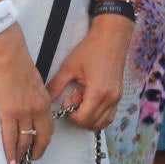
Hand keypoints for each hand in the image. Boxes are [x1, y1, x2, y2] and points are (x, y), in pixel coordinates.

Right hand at [0, 30, 53, 163]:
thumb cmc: (19, 63)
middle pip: (40, 137)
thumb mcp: (35, 81)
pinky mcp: (8, 113)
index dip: (44, 139)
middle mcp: (37, 110)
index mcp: (44, 101)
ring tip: (18, 162)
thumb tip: (29, 103)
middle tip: (32, 158)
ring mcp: (23, 113)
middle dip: (36, 150)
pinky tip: (10, 160)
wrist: (8, 56)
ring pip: (25, 140)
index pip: (48, 127)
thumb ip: (35, 96)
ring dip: (22, 154)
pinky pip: (10, 137)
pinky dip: (10, 151)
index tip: (40, 145)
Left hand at [47, 18, 130, 132]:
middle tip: (72, 98)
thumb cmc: (92, 49)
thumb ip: (56, 85)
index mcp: (98, 92)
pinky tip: (89, 100)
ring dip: (88, 117)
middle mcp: (110, 98)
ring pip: (102, 122)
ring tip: (81, 98)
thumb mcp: (69, 67)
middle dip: (78, 116)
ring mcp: (116, 98)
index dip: (71, 114)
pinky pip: (109, 115)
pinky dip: (97, 114)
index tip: (66, 100)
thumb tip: (45, 98)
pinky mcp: (118, 96)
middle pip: (92, 123)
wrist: (111, 39)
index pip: (83, 119)